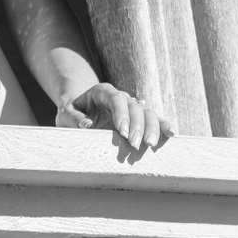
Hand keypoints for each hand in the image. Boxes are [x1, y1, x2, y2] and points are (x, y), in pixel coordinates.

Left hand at [57, 83, 171, 150]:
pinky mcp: (140, 118)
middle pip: (135, 107)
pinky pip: (155, 119)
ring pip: (147, 113)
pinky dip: (164, 125)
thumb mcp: (66, 114)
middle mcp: (121, 97)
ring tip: (150, 145)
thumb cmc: (71, 113)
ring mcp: (132, 106)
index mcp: (102, 92)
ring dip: (152, 128)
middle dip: (137, 126)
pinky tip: (171, 134)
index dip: (121, 115)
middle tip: (135, 145)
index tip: (122, 132)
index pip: (116, 99)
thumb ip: (73, 118)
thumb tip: (86, 125)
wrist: (79, 111)